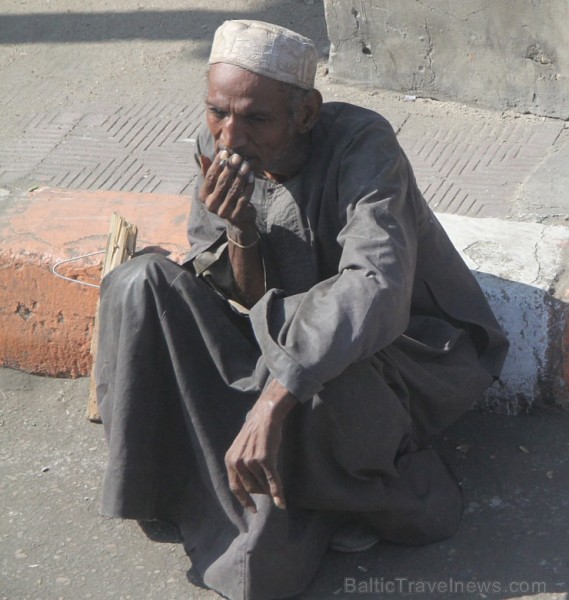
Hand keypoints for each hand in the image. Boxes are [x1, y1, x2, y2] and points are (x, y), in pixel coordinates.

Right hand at [199, 151, 255, 228]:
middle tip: (238, 157)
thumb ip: (209, 172)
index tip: (225, 152)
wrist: (239, 219)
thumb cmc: (225, 196)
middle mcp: (211, 205)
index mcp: (204, 196)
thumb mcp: (216, 185)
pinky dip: (248, 186)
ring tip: (246, 164)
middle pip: (222, 183)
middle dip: (230, 168)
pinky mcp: (236, 216)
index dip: (217, 164)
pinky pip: (244, 198)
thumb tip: (203, 156)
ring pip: (234, 190)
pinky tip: (252, 176)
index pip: (210, 177)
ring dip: (241, 175)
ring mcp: (223, 212)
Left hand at [225, 380, 297, 512]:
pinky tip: (282, 502)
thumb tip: (250, 489)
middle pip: (251, 488)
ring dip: (269, 488)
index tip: (253, 510)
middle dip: (261, 491)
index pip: (235, 488)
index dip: (244, 501)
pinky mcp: (265, 459)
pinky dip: (277, 493)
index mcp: (230, 460)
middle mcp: (238, 462)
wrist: (265, 416)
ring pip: (262, 485)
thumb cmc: (256, 432)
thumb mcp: (241, 448)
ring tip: (274, 480)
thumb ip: (240, 465)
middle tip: (269, 487)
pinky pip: (272, 481)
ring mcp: (251, 461)